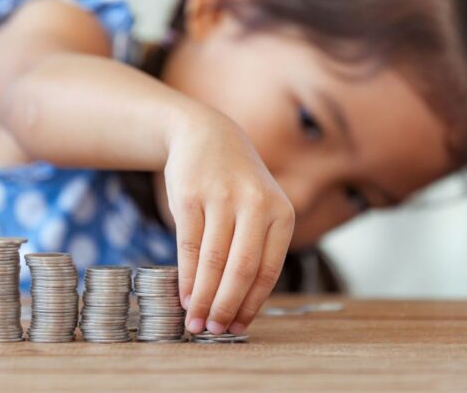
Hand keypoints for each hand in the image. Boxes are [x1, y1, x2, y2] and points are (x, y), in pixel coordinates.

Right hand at [164, 106, 294, 334]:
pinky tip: (185, 295)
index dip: (252, 304)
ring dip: (203, 297)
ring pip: (213, 261)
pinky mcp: (191, 195)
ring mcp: (223, 197)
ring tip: (195, 320)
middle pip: (242, 269)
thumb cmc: (235, 184)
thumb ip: (257, 248)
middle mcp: (257, 204)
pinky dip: (187, 276)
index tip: (237, 327)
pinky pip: (189, 245)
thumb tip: (241, 306)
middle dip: (226, 306)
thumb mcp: (261, 207)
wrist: (205, 135)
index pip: (268, 270)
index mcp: (282, 213)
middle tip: (214, 331)